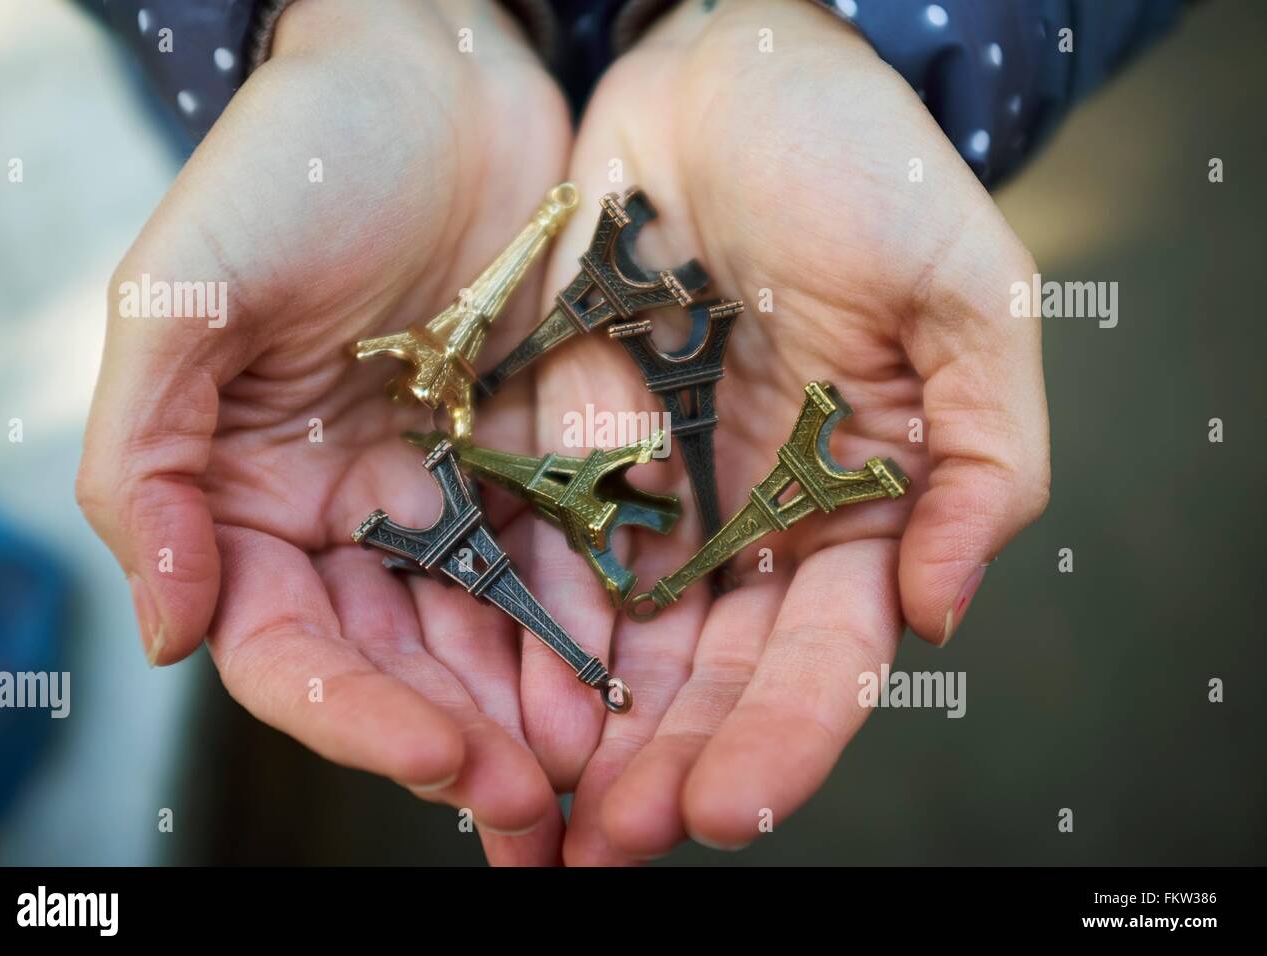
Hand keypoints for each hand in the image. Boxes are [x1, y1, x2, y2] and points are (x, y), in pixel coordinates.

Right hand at [76, 0, 575, 863]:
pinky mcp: (545, 458)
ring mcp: (456, 492)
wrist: (437, 75)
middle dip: (469, 744)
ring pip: (496, 636)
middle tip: (540, 811)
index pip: (296, 649)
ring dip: (543, 716)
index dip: (360, 717)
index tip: (442, 758)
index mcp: (255, 498)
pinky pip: (576, 560)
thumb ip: (145, 460)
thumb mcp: (184, 294)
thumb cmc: (298, 162)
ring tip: (605, 784)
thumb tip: (161, 626)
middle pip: (407, 666)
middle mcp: (358, 515)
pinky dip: (605, 629)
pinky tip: (646, 685)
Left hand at [519, 0, 1049, 862]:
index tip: (729, 802)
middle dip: (667, 764)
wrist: (728, 70)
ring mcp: (657, 492)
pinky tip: (485, 701)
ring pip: (619, 645)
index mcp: (858, 506)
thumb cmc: (863, 165)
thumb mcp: (968, 294)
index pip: (825, 653)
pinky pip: (536, 554)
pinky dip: (516, 633)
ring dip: (582, 734)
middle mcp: (754, 522)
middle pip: (711, 674)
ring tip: (537, 813)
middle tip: (614, 842)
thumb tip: (945, 611)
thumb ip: (985, 459)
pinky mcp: (566, 447)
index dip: (783, 735)